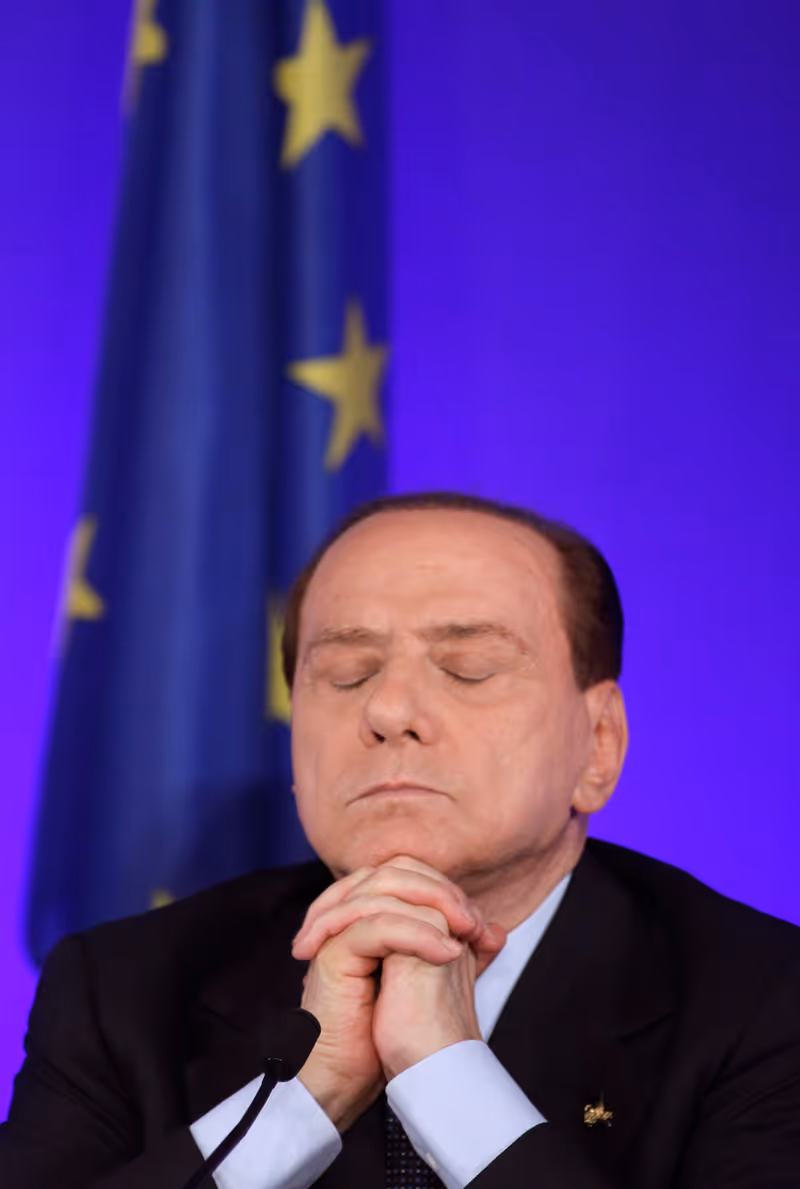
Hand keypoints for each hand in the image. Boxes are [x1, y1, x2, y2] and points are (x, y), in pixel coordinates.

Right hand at [291, 858, 505, 1126]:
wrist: (350, 1077)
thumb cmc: (384, 1035)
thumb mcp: (433, 978)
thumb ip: (455, 946)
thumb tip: (496, 929)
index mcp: (366, 915)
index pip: (407, 873)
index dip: (446, 890)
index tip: (482, 927)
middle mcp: (348, 915)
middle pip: (395, 870)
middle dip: (442, 890)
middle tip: (475, 922)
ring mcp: (337, 930)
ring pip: (387, 888)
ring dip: (436, 904)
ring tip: (469, 933)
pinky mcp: (333, 952)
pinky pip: (378, 926)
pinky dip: (418, 934)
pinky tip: (448, 953)